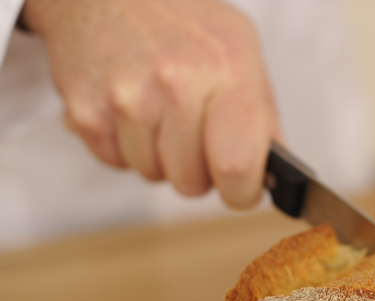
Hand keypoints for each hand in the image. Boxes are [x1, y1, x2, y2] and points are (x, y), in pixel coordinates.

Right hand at [22, 0, 280, 207]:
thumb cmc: (185, 23)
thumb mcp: (242, 51)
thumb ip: (263, 117)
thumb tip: (277, 176)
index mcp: (226, 72)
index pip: (237, 166)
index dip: (243, 191)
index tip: (243, 188)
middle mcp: (175, 85)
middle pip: (192, 183)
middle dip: (199, 172)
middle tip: (197, 137)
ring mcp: (126, 100)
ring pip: (154, 176)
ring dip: (161, 158)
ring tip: (161, 113)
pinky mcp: (86, 112)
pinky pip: (117, 164)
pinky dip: (127, 147)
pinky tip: (132, 110)